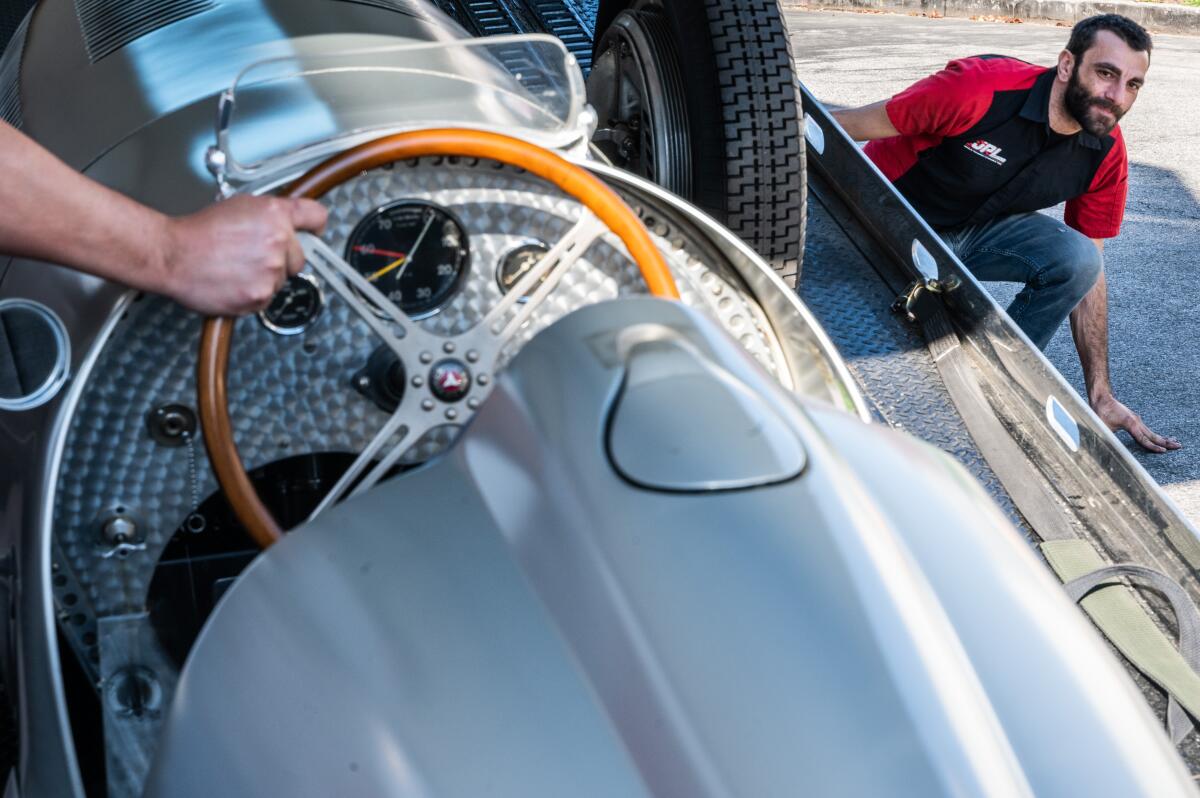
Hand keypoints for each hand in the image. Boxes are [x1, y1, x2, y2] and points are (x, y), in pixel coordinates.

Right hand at [159, 195, 327, 315]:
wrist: (172, 256)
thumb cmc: (199, 232)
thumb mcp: (239, 206)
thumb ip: (271, 214)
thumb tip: (289, 222)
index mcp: (275, 215)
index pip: (317, 216)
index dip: (316, 226)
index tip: (315, 232)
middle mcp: (278, 241)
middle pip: (301, 256)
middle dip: (283, 257)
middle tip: (253, 254)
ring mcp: (271, 270)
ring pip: (283, 279)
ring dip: (266, 276)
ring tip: (237, 266)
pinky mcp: (260, 295)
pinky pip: (268, 297)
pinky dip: (253, 292)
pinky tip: (234, 279)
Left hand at [1091, 394, 1181, 452]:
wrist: (1102, 398)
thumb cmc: (1100, 413)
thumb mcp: (1102, 427)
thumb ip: (1107, 438)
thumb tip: (1107, 449)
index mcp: (1130, 424)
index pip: (1143, 438)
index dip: (1152, 446)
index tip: (1163, 451)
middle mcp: (1136, 422)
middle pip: (1153, 435)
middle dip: (1166, 442)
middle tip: (1178, 446)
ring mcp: (1136, 420)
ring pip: (1151, 432)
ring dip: (1163, 438)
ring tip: (1176, 442)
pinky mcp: (1134, 420)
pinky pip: (1146, 430)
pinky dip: (1155, 435)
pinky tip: (1161, 437)